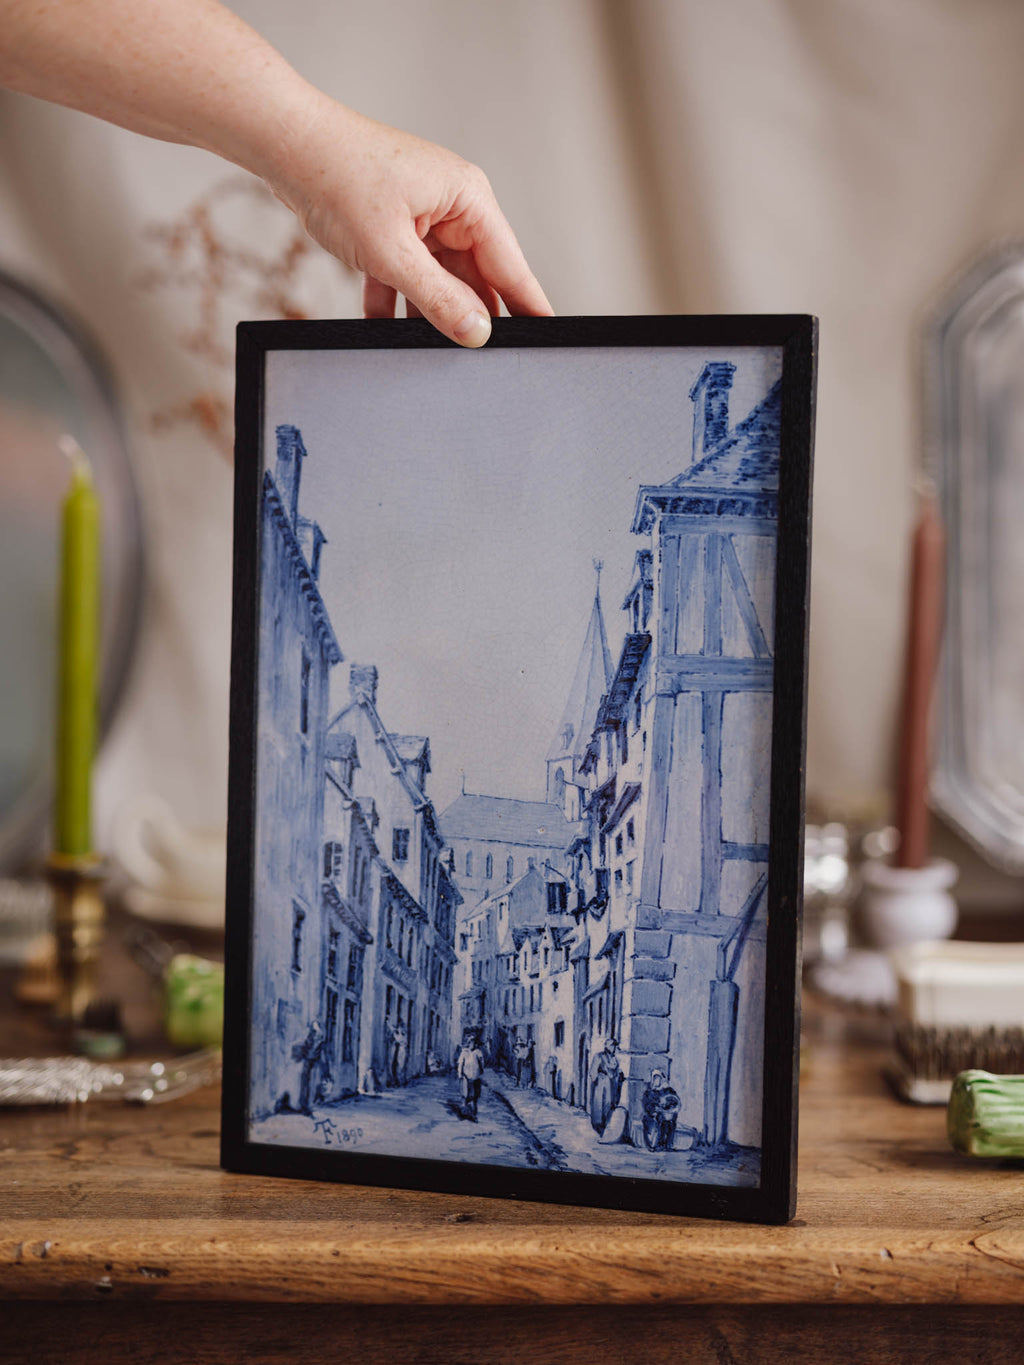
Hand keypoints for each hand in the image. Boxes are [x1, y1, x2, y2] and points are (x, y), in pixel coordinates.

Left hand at [267, 99, 552, 346]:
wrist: (285, 142)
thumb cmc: (338, 176)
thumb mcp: (392, 252)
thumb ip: (438, 299)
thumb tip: (476, 332)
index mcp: (469, 200)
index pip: (511, 266)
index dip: (529, 306)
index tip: (546, 338)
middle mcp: (453, 206)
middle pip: (476, 277)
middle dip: (468, 315)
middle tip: (474, 360)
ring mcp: (423, 216)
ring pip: (439, 279)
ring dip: (426, 311)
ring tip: (424, 348)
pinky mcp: (394, 226)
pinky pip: (406, 274)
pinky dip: (394, 299)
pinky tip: (384, 328)